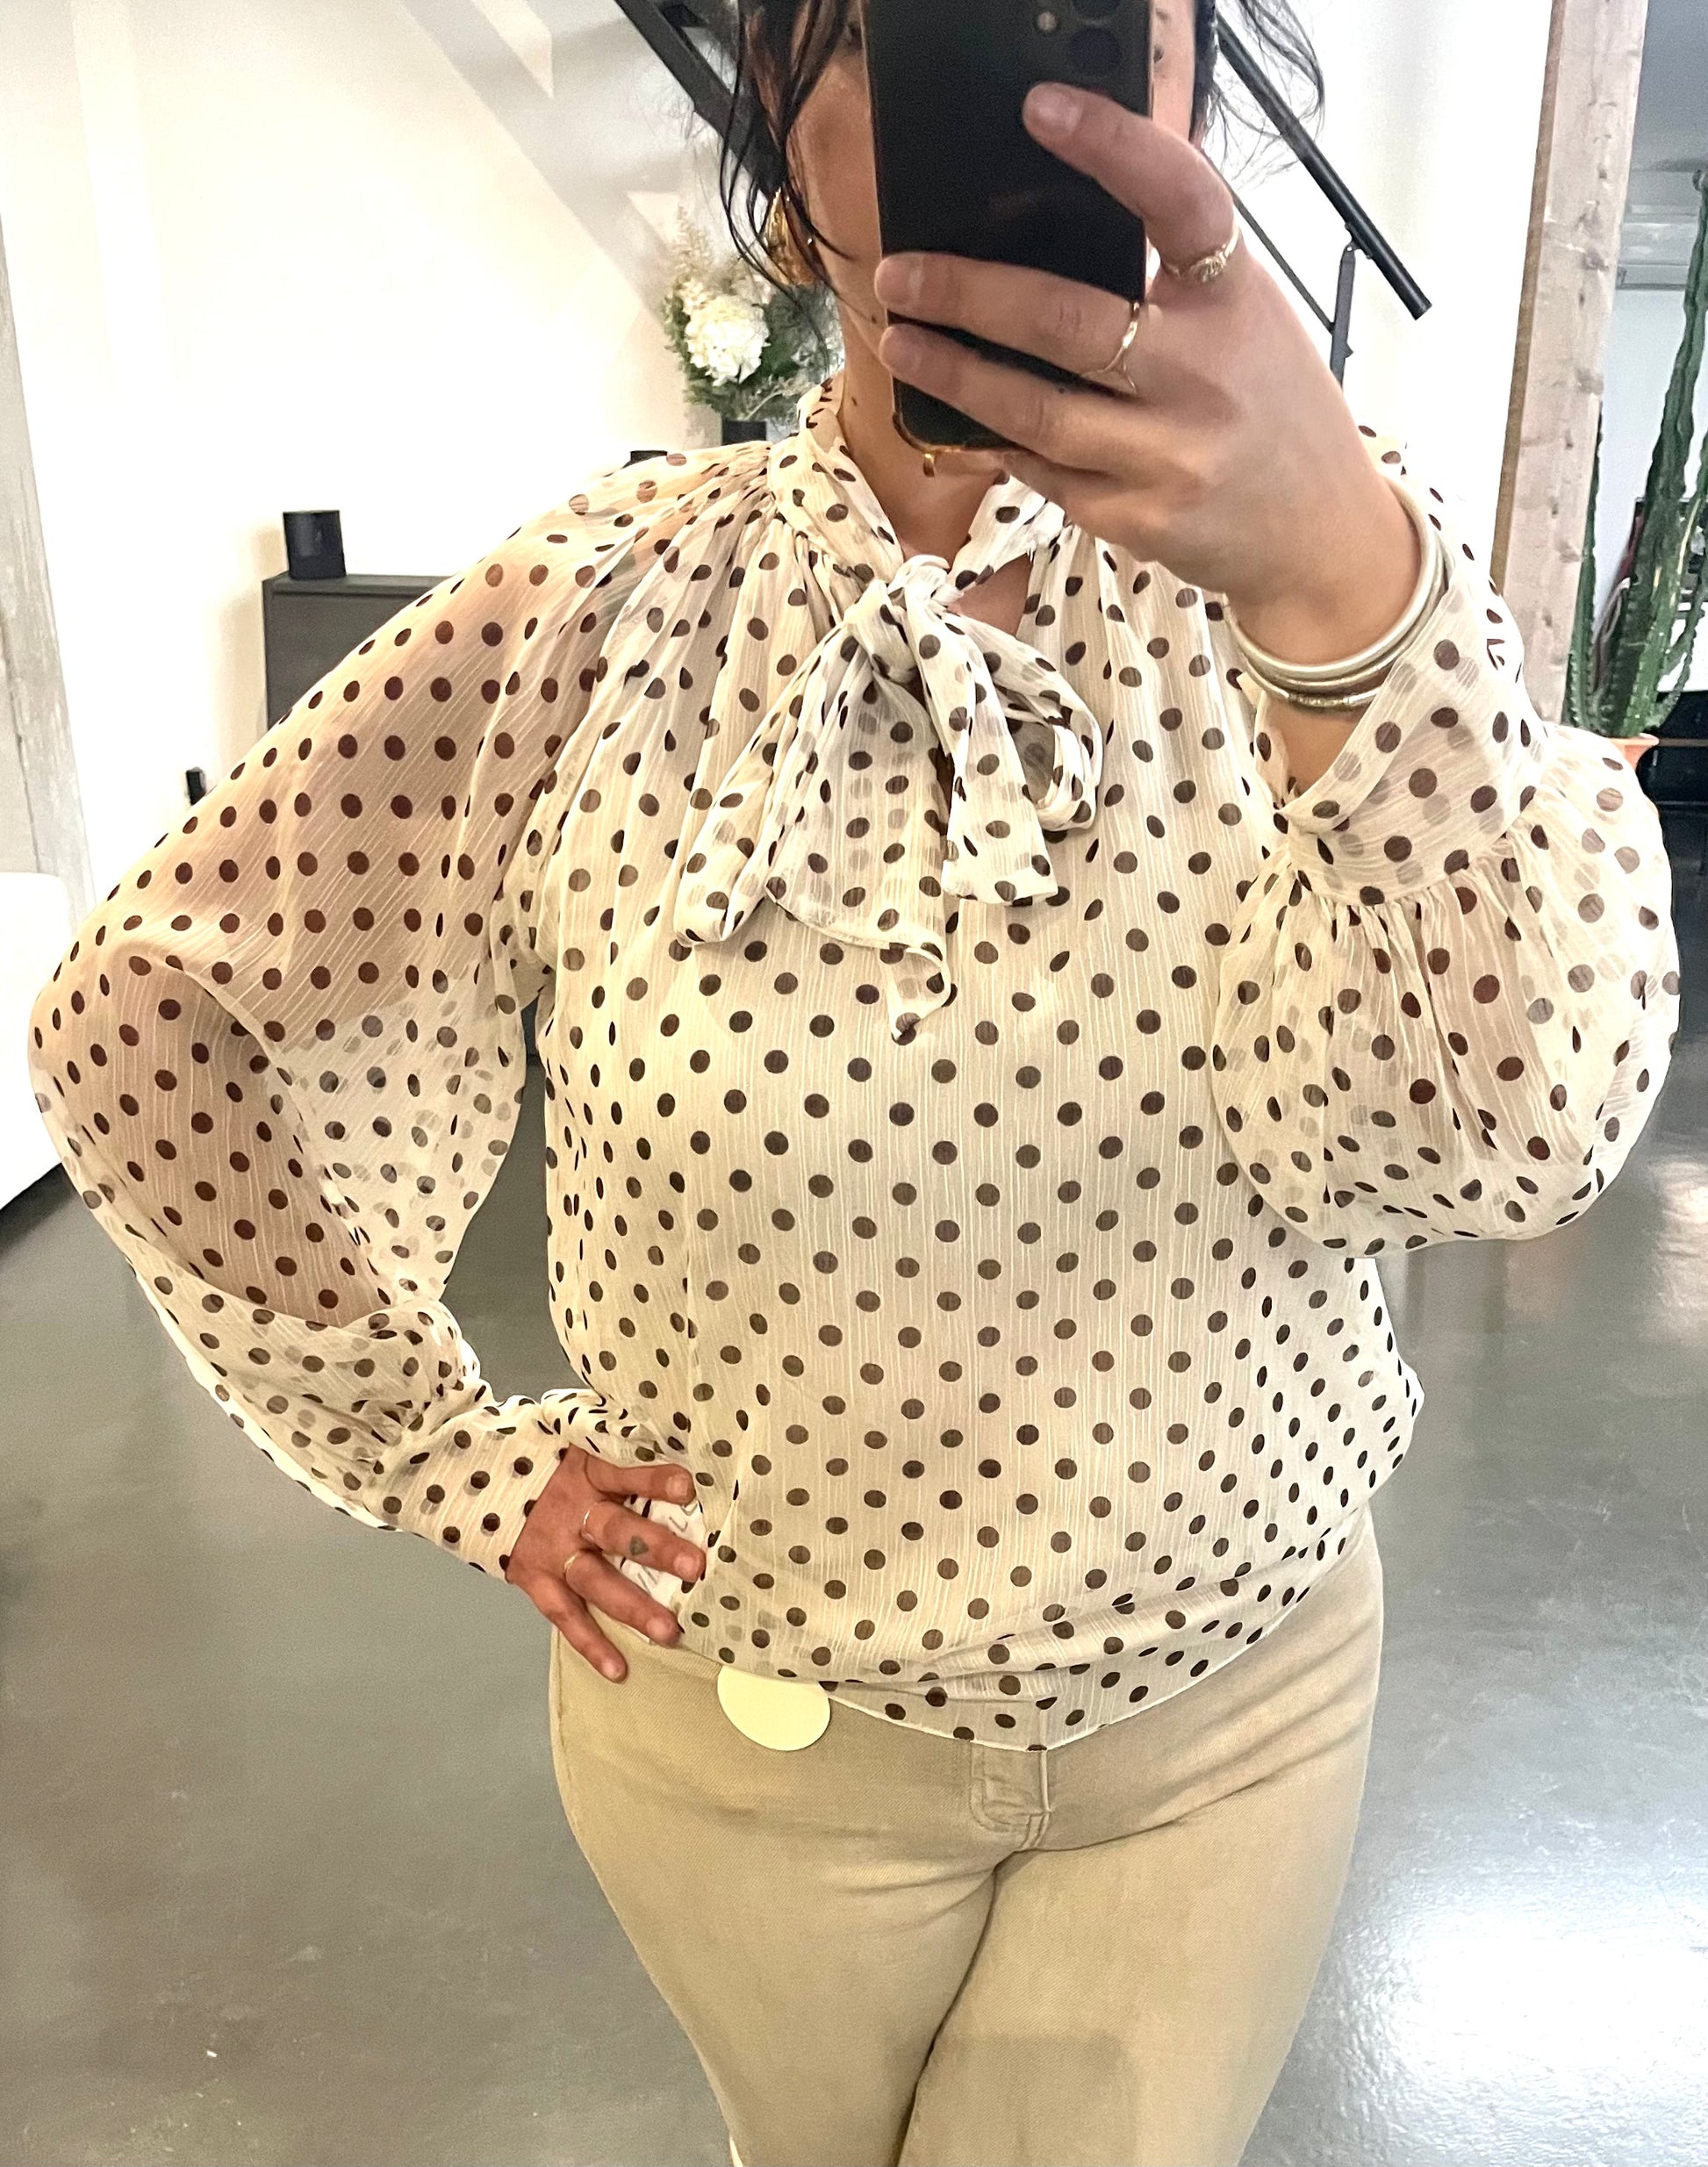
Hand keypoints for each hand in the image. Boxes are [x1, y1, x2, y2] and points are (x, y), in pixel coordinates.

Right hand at [504, 1444, 705, 1680]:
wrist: (476, 1479)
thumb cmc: (547, 1462)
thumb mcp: (577, 1440)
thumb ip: (619, 1446)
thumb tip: (674, 1436)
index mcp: (584, 1472)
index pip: (623, 1473)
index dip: (654, 1480)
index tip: (688, 1486)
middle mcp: (570, 1513)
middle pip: (616, 1530)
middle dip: (655, 1549)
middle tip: (694, 1567)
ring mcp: (552, 1550)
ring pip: (595, 1580)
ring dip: (632, 1606)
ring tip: (667, 1630)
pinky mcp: (535, 1579)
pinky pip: (565, 1615)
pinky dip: (590, 1643)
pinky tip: (618, 1668)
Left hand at [870, 82, 1419, 661]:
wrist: (1318, 532)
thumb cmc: (1271, 408)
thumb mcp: (1248, 319)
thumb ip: (1173, 278)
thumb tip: (1051, 229)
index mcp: (1235, 299)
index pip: (1180, 202)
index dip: (1114, 148)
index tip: (1043, 110)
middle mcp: (1205, 375)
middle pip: (1063, 321)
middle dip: (965, 295)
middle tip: (902, 275)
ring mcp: (1170, 455)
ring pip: (1036, 409)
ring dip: (955, 374)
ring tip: (902, 343)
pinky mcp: (1140, 519)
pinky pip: (1047, 472)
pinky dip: (1001, 440)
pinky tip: (968, 419)